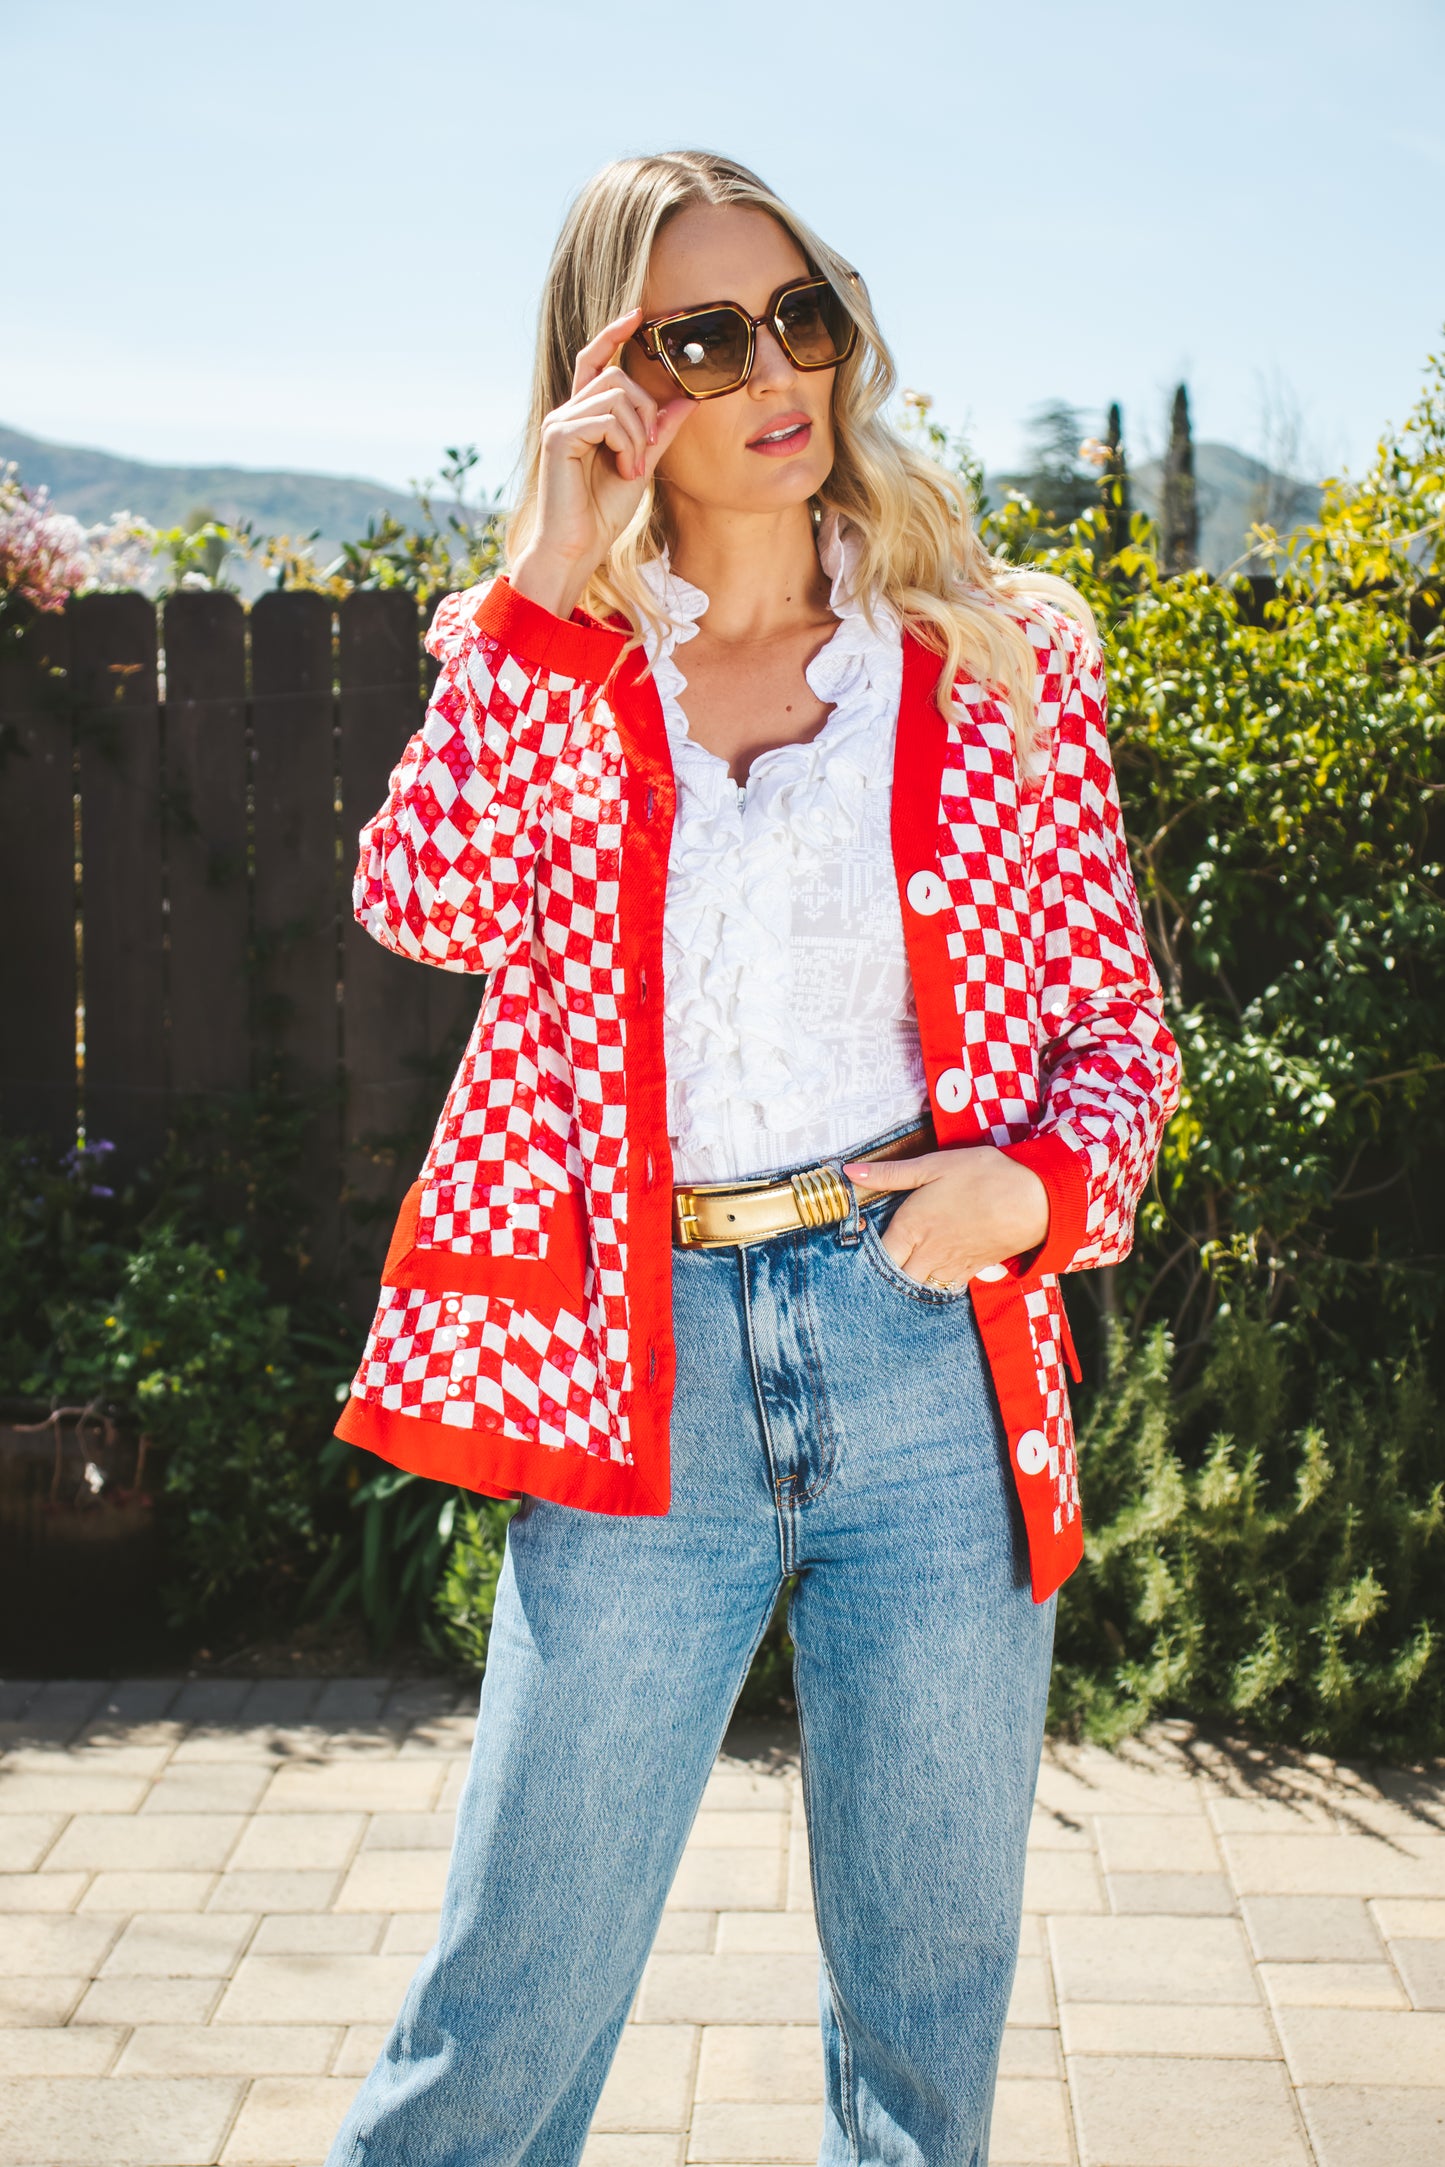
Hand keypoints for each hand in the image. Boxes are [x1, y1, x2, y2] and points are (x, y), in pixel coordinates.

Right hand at [509, 308, 694, 621]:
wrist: (578, 547)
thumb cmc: (602, 512)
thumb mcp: (641, 465)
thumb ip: (659, 432)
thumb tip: (685, 400)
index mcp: (584, 415)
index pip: (596, 360)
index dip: (613, 333)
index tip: (638, 314)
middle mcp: (567, 412)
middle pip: (617, 376)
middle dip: (645, 409)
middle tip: (648, 450)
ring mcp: (559, 422)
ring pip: (615, 394)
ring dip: (638, 431)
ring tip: (634, 466)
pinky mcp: (558, 436)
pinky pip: (606, 419)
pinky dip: (626, 443)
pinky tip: (625, 470)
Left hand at [840, 1145, 1049, 1288]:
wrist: (1034, 1200)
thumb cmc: (983, 1177)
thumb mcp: (933, 1165)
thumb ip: (889, 1174)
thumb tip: (849, 1173)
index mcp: (911, 1228)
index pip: (877, 1258)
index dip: (863, 1258)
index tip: (855, 1252)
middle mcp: (927, 1253)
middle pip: (894, 1280)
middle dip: (883, 1278)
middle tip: (874, 1268)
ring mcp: (950, 1266)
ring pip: (919, 1288)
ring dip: (907, 1284)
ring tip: (900, 1273)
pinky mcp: (972, 1271)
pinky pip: (944, 1288)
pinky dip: (934, 1285)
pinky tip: (932, 1273)